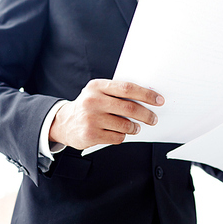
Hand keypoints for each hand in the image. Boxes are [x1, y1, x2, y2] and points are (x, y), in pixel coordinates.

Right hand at [49, 79, 163, 149]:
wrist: (64, 123)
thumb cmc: (88, 106)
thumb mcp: (98, 92)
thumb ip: (117, 92)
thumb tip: (147, 97)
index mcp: (97, 86)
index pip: (127, 88)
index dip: (146, 94)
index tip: (158, 100)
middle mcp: (93, 101)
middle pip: (129, 107)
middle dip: (146, 114)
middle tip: (153, 118)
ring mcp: (91, 118)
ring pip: (125, 124)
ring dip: (134, 127)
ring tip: (135, 127)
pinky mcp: (91, 134)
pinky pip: (117, 137)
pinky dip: (122, 136)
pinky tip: (118, 132)